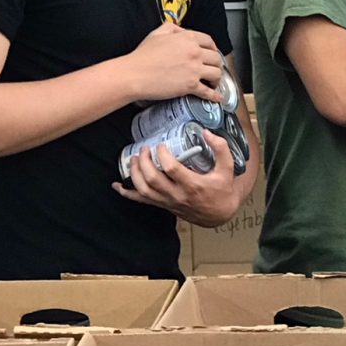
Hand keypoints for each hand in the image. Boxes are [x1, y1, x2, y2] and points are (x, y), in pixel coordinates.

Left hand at [113, 130, 239, 225]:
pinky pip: (141, 201)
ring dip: (134, 174)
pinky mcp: (163, 205)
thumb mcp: (228, 167)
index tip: (161, 145)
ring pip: (144, 190)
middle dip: (144, 162)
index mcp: (192, 185)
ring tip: (135, 159)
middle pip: (152, 179)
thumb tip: (206, 132)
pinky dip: (127, 194)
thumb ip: (220, 148)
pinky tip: (117, 186)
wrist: (219, 213)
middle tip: (145, 149)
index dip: (163, 155)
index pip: (171, 169)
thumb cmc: (222, 189)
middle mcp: (177, 195)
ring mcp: (168, 201)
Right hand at [123, 22, 223, 102]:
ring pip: (217, 73)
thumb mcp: (157, 33)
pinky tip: (217, 97)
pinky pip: (208, 92)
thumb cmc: (143, 56)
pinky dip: (214, 96)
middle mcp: (194, 53)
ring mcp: (194, 70)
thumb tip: (182, 31)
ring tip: (213, 81)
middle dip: (216, 64)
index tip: (212, 52)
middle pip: (216, 58)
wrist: (135, 74)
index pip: (209, 41)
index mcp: (188, 39)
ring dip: (217, 78)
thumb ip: (173, 28)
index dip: (213, 48)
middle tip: (213, 68)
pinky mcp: (191, 86)